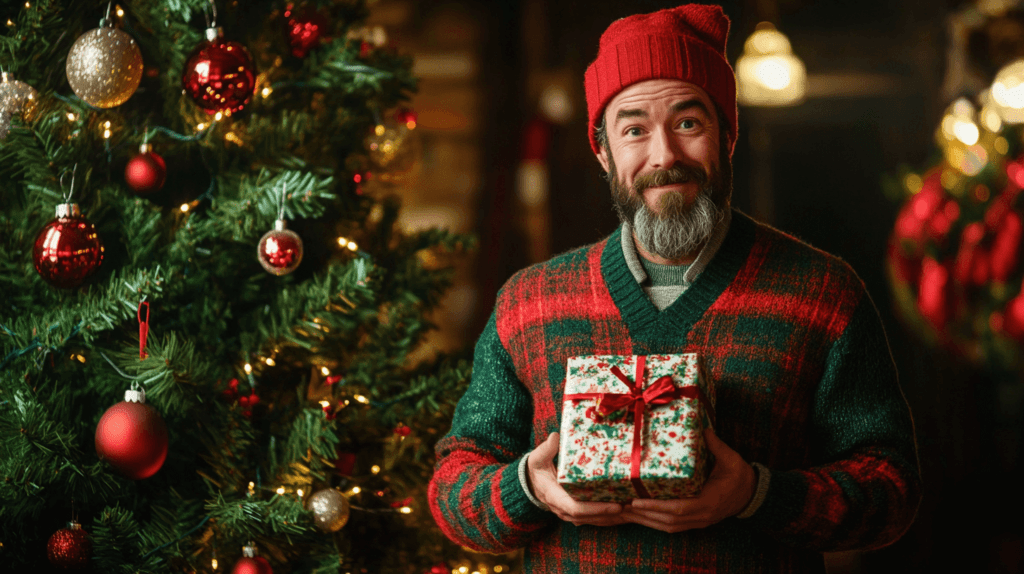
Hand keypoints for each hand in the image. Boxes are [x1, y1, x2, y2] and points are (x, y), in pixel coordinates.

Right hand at [527, 432, 627, 526]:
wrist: (530, 484)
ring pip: (594, 521)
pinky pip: (594, 519)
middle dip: (612, 514)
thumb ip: (546, 449)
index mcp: (555, 496)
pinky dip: (609, 517)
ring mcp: (569, 514)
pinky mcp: (576, 513)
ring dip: (613, 517)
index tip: (615, 505)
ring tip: (633, 509)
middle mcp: (563, 509)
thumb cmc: (536, 469)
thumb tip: (555, 437)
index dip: (597, 509)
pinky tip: (625, 512)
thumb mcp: (537, 458)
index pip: (577, 508)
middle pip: (590, 517)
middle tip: (632, 505)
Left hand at [622, 428, 755, 532]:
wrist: (752, 495)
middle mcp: (702, 516)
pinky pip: (671, 526)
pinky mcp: (695, 522)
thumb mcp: (732, 459)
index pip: (680, 508)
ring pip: (667, 526)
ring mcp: (699, 522)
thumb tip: (703, 428)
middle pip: (668, 521)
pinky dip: (654, 522)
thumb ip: (717, 446)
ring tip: (624, 512)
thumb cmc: (740, 476)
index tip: (637, 501)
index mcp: (710, 501)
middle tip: (620, 507)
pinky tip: (640, 516)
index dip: (657, 506)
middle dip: (643, 516)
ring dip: (645, 521)